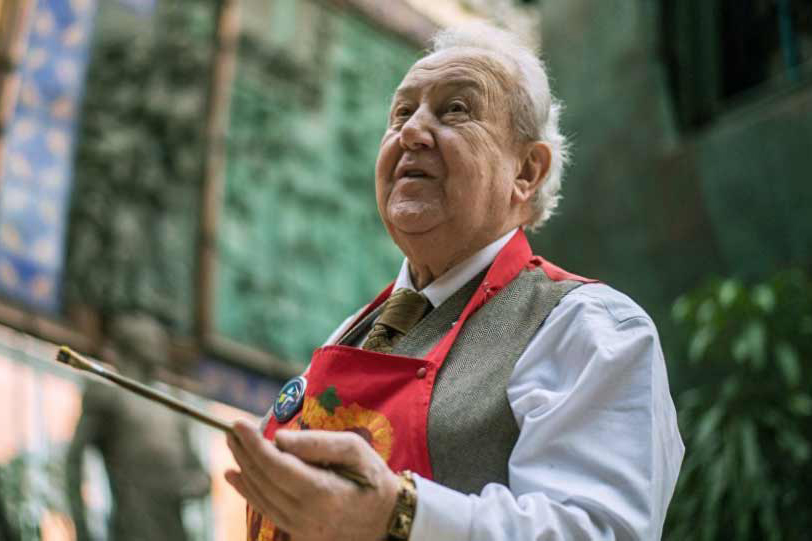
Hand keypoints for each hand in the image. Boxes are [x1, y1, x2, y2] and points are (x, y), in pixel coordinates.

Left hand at [225, 421, 400, 540]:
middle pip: (264, 481)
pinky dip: (248, 491)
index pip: (277, 466)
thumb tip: (279, 439)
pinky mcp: (297, 534)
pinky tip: (235, 474)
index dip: (254, 444)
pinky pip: (266, 510)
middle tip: (231, 429)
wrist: (388, 518)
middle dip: (244, 452)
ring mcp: (300, 530)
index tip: (238, 423)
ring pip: (260, 496)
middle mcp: (307, 517)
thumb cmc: (373, 477)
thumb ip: (317, 443)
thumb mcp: (354, 450)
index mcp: (323, 494)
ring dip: (243, 468)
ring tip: (233, 444)